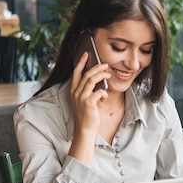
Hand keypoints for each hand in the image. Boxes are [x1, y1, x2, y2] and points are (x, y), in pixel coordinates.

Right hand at [68, 53, 110, 167]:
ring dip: (102, 76)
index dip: (81, 62)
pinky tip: (104, 97)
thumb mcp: (85, 99)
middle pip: (86, 74)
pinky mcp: (88, 103)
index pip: (76, 72)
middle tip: (105, 64)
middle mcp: (75, 92)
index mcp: (73, 90)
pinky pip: (99, 92)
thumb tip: (99, 79)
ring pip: (91, 80)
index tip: (86, 54)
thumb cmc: (87, 113)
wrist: (85, 128)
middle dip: (96, 67)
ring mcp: (81, 97)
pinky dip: (104, 93)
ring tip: (109, 75)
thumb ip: (89, 90)